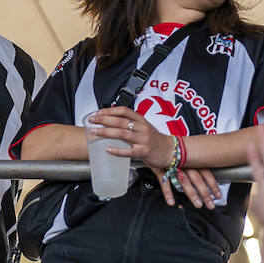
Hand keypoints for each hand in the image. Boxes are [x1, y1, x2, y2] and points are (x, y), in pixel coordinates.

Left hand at [89, 106, 220, 207]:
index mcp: (141, 119)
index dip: (109, 110)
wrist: (171, 150)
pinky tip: (108, 149)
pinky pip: (129, 151)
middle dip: (104, 119)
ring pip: (122, 133)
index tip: (98, 112)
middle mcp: (142, 127)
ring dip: (107, 132)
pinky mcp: (144, 151)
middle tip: (92, 120)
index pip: (123, 110)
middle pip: (120, 121)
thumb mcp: (143, 127)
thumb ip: (130, 124)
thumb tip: (111, 122)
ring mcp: (143, 139)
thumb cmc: (155, 139)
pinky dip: (117, 150)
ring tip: (95, 132)